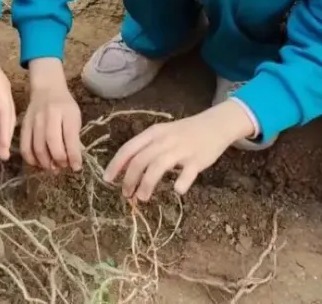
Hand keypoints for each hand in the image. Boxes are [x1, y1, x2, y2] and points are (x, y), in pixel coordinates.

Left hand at [0, 44, 15, 160]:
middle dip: (7, 136)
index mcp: (0, 86)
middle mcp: (2, 91)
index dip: (5, 129)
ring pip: (3, 116)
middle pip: (8, 116)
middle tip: (4, 156)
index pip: (5, 111)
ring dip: (3, 133)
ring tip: (1, 152)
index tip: (3, 145)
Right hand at [21, 58, 82, 171]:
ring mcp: (34, 120)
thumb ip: (74, 137)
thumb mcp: (75, 117)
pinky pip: (25, 146)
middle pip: (52, 142)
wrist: (47, 89)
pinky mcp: (24, 125)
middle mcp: (49, 115)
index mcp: (66, 112)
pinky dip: (31, 159)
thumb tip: (74, 161)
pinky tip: (38, 163)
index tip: (76, 167)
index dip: (73, 155)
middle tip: (63, 166)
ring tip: (53, 167)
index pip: (70, 136)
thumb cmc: (65, 106)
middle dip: (59, 160)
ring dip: (45, 162)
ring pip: (37, 147)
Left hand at [104, 100, 253, 201]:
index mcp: (154, 133)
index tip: (107, 179)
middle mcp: (165, 140)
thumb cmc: (184, 133)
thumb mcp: (162, 134)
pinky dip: (181, 182)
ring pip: (158, 166)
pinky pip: (188, 172)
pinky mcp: (198, 159)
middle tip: (125, 194)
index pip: (129, 148)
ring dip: (147, 183)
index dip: (116, 164)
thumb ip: (146, 149)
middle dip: (129, 179)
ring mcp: (182, 149)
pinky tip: (177, 190)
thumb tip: (125, 170)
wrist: (215, 124)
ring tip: (141, 198)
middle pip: (141, 159)